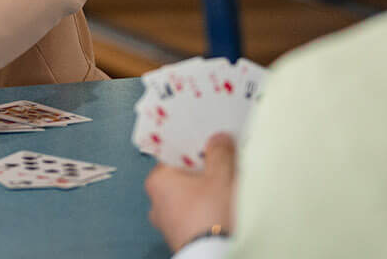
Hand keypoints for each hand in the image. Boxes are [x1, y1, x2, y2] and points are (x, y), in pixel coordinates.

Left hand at [144, 133, 237, 250]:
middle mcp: (157, 201)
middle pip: (183, 174)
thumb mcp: (221, 176)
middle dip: (205, 169)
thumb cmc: (211, 217)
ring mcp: (168, 221)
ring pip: (190, 196)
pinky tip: (224, 208)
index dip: (195, 145)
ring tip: (229, 187)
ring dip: (208, 190)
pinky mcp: (181, 236)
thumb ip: (219, 153)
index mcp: (158, 180)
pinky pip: (195, 214)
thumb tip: (218, 140)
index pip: (174, 153)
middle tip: (225, 163)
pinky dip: (207, 209)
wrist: (215, 256)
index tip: (211, 140)